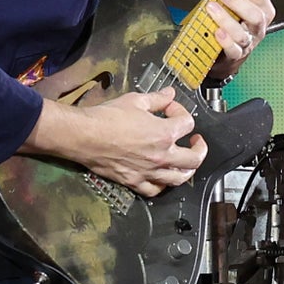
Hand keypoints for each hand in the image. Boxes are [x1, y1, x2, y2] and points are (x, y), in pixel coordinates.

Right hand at [61, 87, 206, 197]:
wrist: (83, 135)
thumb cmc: (107, 117)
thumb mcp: (135, 101)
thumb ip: (157, 99)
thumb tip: (170, 94)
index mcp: (164, 133)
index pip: (187, 124)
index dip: (181, 112)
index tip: (170, 109)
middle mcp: (161, 156)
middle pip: (194, 159)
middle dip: (199, 148)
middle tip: (196, 142)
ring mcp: (149, 172)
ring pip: (179, 178)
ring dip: (186, 169)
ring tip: (186, 162)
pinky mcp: (134, 181)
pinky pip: (155, 190)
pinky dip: (162, 185)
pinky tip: (162, 178)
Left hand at [207, 0, 273, 75]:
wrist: (227, 51)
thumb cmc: (233, 18)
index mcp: (261, 5)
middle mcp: (258, 24)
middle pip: (255, 13)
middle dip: (238, 2)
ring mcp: (249, 40)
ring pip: (244, 32)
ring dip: (227, 20)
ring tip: (211, 9)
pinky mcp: (237, 54)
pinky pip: (235, 50)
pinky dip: (226, 42)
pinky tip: (216, 33)